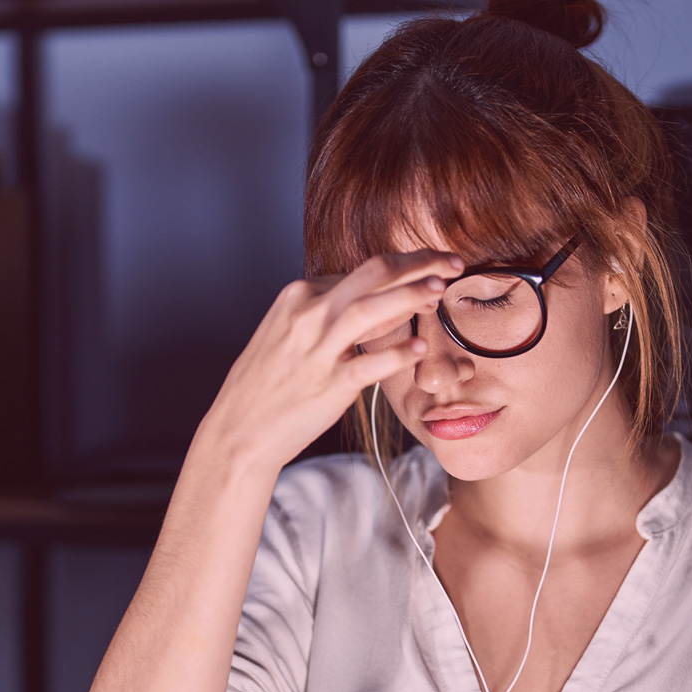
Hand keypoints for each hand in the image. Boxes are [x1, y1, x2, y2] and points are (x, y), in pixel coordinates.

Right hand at [198, 249, 464, 473]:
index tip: (429, 273)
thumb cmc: (266, 385)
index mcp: (298, 296)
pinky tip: (420, 348)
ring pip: (370, 309)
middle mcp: (308, 315)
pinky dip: (396, 354)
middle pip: (371, 274)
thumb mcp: (287, 333)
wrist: (240, 430)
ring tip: (441, 288)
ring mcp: (317, 349)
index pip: (359, 273)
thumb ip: (324, 315)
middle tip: (452, 261)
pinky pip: (368, 363)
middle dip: (417, 263)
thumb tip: (369, 304)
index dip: (401, 270)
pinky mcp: (328, 385)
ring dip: (410, 295)